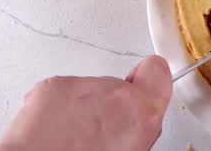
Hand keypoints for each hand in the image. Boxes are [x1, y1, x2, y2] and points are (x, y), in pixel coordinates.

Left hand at [0, 55, 172, 150]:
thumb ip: (137, 128)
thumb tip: (131, 126)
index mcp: (143, 115)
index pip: (157, 72)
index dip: (151, 76)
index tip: (144, 79)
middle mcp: (117, 96)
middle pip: (119, 86)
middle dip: (108, 103)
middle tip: (97, 130)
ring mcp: (84, 87)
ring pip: (89, 89)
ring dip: (82, 107)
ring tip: (70, 137)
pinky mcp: (54, 85)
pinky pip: (61, 91)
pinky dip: (57, 107)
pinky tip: (53, 130)